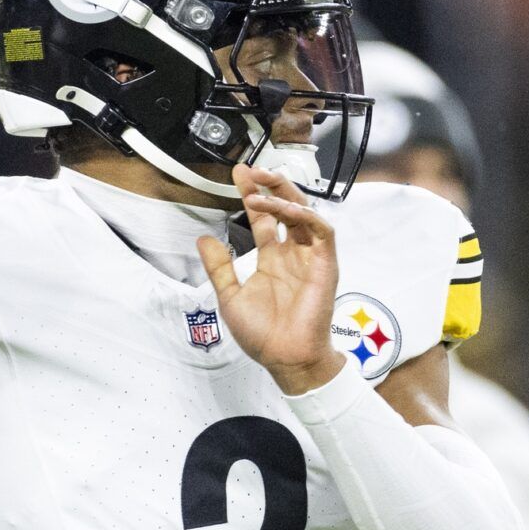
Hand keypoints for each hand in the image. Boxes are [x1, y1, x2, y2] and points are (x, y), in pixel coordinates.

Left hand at [198, 165, 345, 393]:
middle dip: (269, 185)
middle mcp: (292, 253)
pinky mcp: (326, 265)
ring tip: (260, 187)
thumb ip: (219, 267)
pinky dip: (305, 216)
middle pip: (285, 207)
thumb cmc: (263, 335)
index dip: (251, 194)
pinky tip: (285, 209)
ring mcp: (310, 257)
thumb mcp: (230, 296)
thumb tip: (203, 239)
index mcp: (272, 259)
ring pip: (304, 212)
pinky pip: (322, 231)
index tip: (238, 175)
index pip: (263, 217)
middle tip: (250, 170)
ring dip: (283, 196)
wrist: (285, 358)